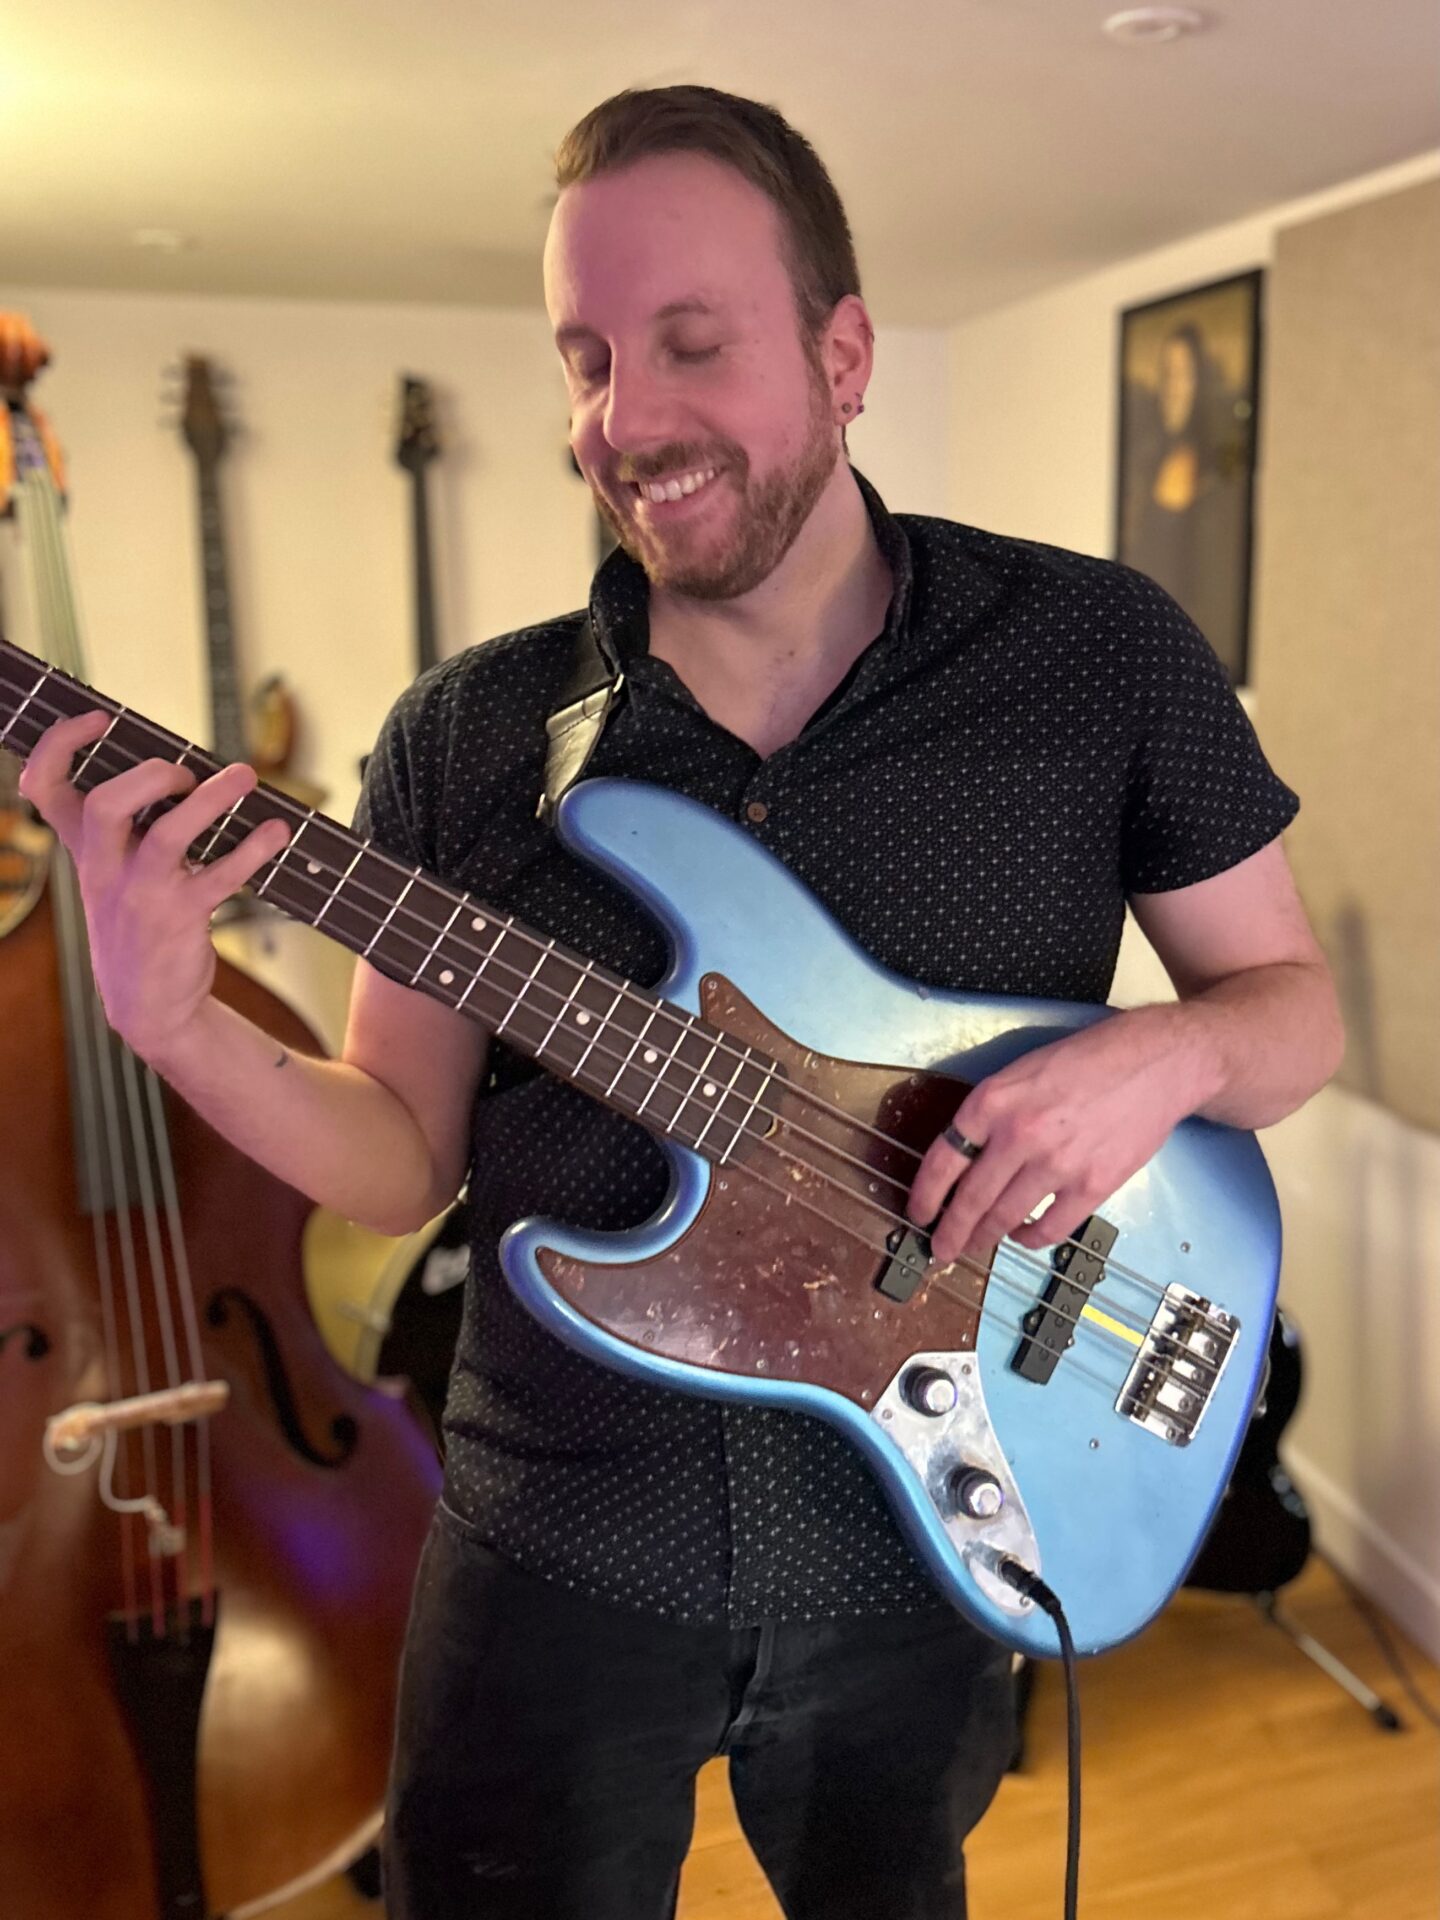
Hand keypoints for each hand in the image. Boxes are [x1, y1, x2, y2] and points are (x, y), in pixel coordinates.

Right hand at [18, 709, 290, 1059]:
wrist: (148, 1006)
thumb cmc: (139, 924)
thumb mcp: (113, 875)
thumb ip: (130, 828)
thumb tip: (186, 771)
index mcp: (83, 849)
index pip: (45, 788)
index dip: (60, 745)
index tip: (98, 719)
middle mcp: (103, 869)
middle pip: (103, 805)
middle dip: (148, 775)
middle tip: (185, 772)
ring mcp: (139, 896)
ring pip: (167, 837)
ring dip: (211, 802)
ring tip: (245, 778)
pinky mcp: (179, 919)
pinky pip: (219, 878)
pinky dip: (253, 850)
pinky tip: (276, 832)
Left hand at [906, 1008, 1207, 1263]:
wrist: (1154, 1062)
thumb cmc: (1087, 1060)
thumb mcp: (1022, 1071)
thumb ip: (991, 1112)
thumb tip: (964, 1154)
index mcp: (993, 1102)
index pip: (943, 1160)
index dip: (925, 1195)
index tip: (918, 1213)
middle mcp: (1019, 1134)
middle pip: (970, 1198)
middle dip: (950, 1231)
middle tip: (940, 1249)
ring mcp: (1057, 1164)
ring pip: (1005, 1218)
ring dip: (984, 1239)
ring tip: (973, 1248)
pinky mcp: (1092, 1185)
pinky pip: (1050, 1228)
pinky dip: (1030, 1239)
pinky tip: (1023, 1237)